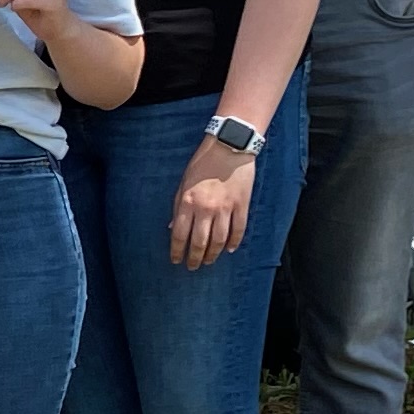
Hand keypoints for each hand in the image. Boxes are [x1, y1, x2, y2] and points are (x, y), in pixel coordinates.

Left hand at [173, 135, 258, 267]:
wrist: (229, 147)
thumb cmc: (203, 164)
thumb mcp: (183, 183)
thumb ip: (177, 207)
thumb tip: (171, 228)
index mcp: (187, 202)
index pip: (179, 234)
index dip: (177, 250)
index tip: (176, 260)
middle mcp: (206, 208)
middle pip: (199, 242)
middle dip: (195, 258)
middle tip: (192, 266)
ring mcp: (226, 208)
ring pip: (219, 240)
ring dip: (213, 254)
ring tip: (209, 261)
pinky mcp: (242, 205)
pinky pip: (239, 230)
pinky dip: (234, 242)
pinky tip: (229, 250)